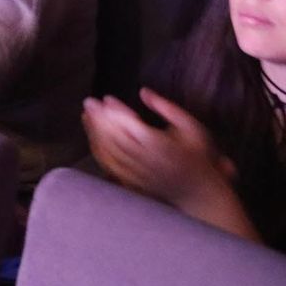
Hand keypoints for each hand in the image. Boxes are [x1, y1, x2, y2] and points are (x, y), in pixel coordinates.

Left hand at [83, 89, 236, 212]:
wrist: (199, 193)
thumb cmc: (197, 156)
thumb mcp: (191, 127)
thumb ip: (167, 108)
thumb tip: (144, 92)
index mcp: (160, 145)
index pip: (131, 125)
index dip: (115, 111)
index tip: (105, 98)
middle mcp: (145, 160)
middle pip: (115, 137)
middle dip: (99, 118)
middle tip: (88, 102)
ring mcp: (136, 173)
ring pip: (109, 151)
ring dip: (94, 132)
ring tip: (86, 115)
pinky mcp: (131, 181)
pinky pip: (108, 165)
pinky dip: (98, 150)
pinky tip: (93, 137)